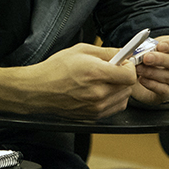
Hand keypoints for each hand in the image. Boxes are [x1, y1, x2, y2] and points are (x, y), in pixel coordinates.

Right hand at [21, 43, 136, 119]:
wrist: (38, 90)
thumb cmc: (55, 69)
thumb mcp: (81, 50)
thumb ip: (106, 52)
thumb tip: (123, 53)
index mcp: (96, 74)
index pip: (129, 75)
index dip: (129, 67)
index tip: (124, 63)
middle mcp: (98, 93)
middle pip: (128, 87)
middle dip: (123, 77)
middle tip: (112, 70)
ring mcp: (95, 108)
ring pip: (123, 99)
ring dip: (119, 89)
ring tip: (104, 81)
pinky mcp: (92, 117)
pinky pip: (113, 108)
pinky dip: (111, 100)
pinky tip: (99, 91)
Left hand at [130, 35, 168, 106]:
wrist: (153, 74)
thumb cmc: (153, 56)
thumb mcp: (152, 46)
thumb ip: (147, 46)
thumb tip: (136, 48)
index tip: (160, 45)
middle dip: (160, 59)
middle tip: (146, 58)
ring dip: (152, 72)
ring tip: (139, 69)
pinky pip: (163, 89)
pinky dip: (151, 84)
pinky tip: (142, 79)